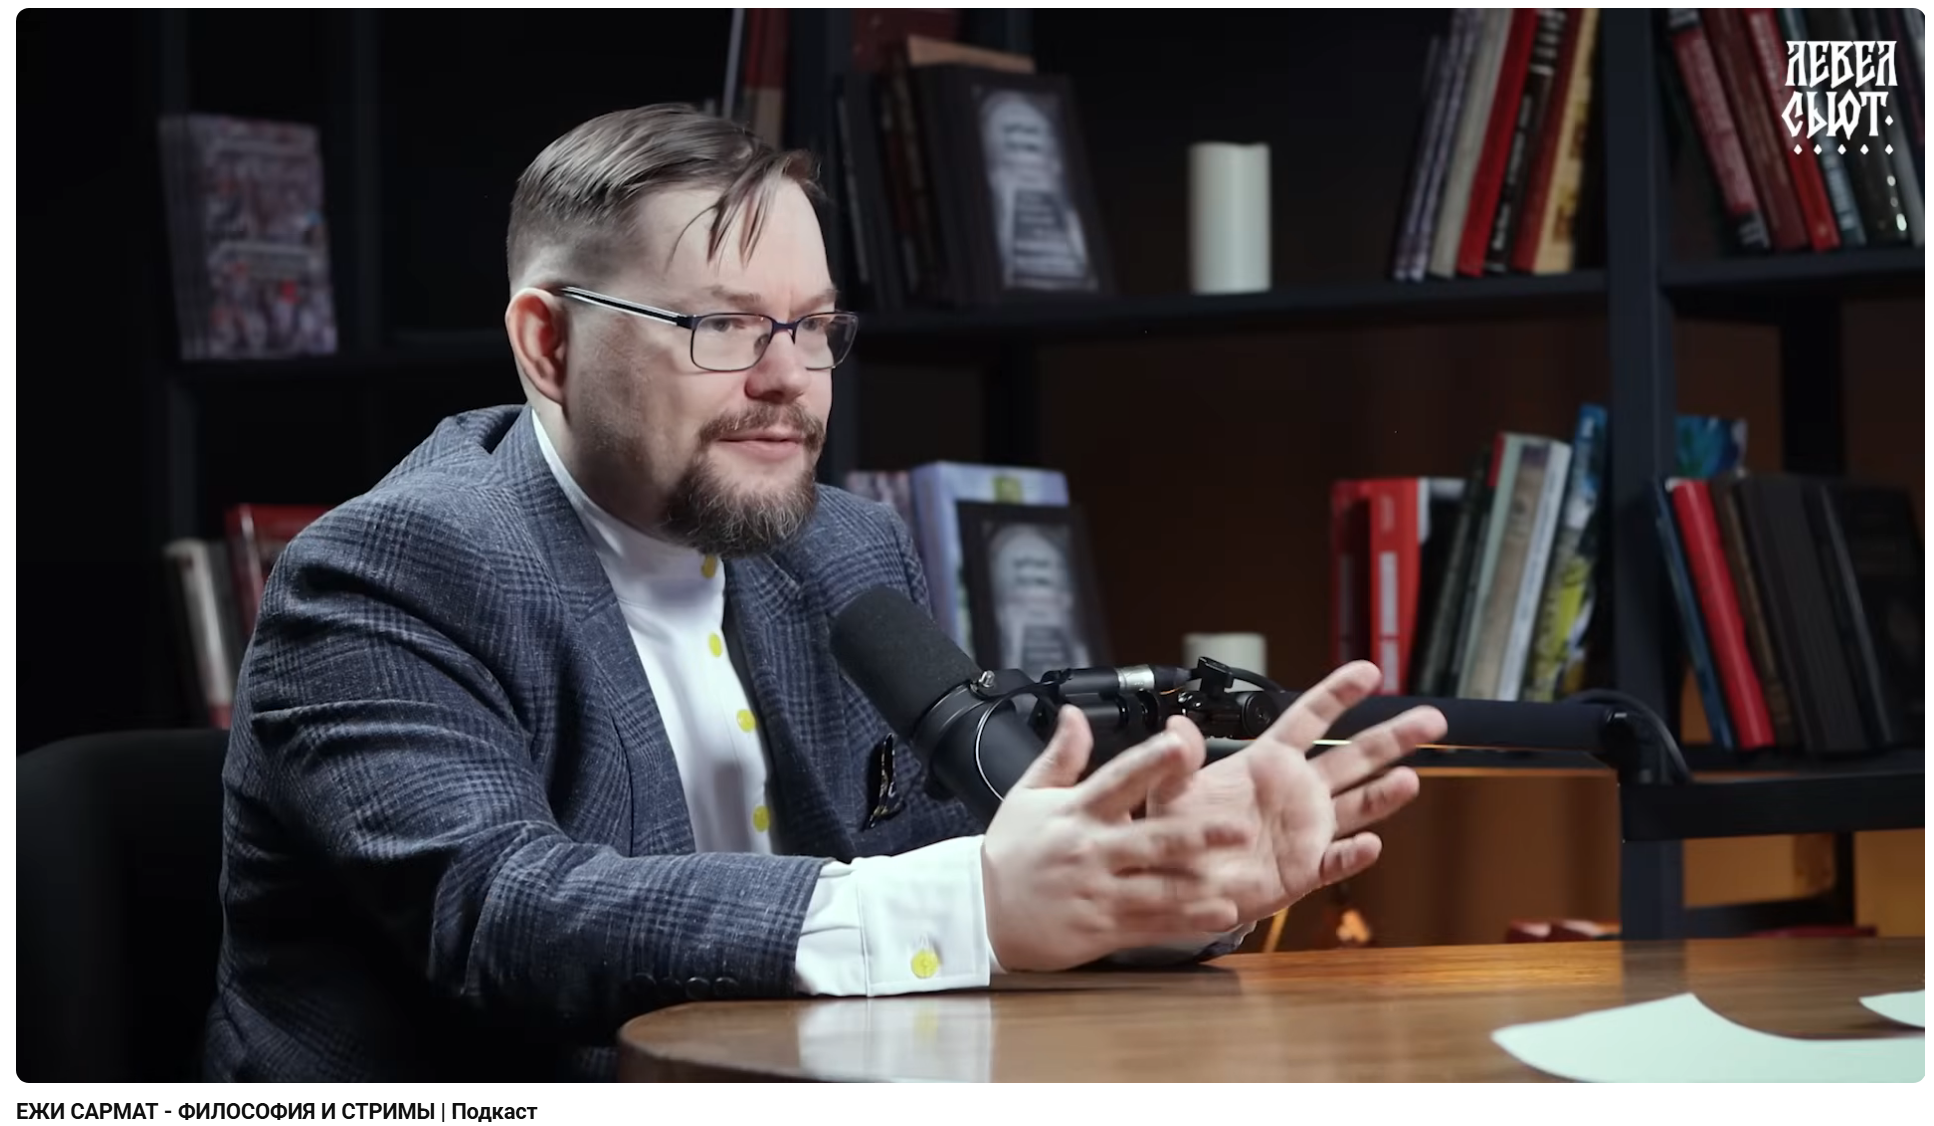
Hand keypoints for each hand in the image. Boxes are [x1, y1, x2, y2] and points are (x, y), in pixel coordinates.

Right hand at [981, 706, 1253, 972]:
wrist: (980, 913)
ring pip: (1157, 888)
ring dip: (1200, 884)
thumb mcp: (1027, 796)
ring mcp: (1098, 893)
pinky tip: (1219, 915)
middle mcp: (1091, 851)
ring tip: (1239, 879)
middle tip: (1237, 827)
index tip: (1183, 744)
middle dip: (1197, 832)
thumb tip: (1075, 714)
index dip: (1151, 762)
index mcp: (1076, 812)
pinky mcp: (1102, 928)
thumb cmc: (1010, 853)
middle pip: (1151, 840)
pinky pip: (1152, 925)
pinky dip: (1187, 922)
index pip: (1119, 780)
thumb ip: (1061, 757)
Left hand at [1148, 660, 1444, 924]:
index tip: (1369, 671)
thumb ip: (1175, 760)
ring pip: (1358, 805)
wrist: (1178, 882)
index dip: (1338, 694)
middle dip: (1392, 737)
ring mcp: (1307, 830)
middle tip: (1432, 720)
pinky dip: (1352, 855)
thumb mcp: (1169, 791)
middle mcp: (1298, 791)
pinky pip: (1335, 861)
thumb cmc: (1176, 830)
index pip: (1309, 718)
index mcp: (1267, 762)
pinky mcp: (1304, 869)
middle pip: (1354, 757)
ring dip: (1385, 793)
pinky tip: (1371, 845)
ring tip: (1411, 779)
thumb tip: (1177, 726)